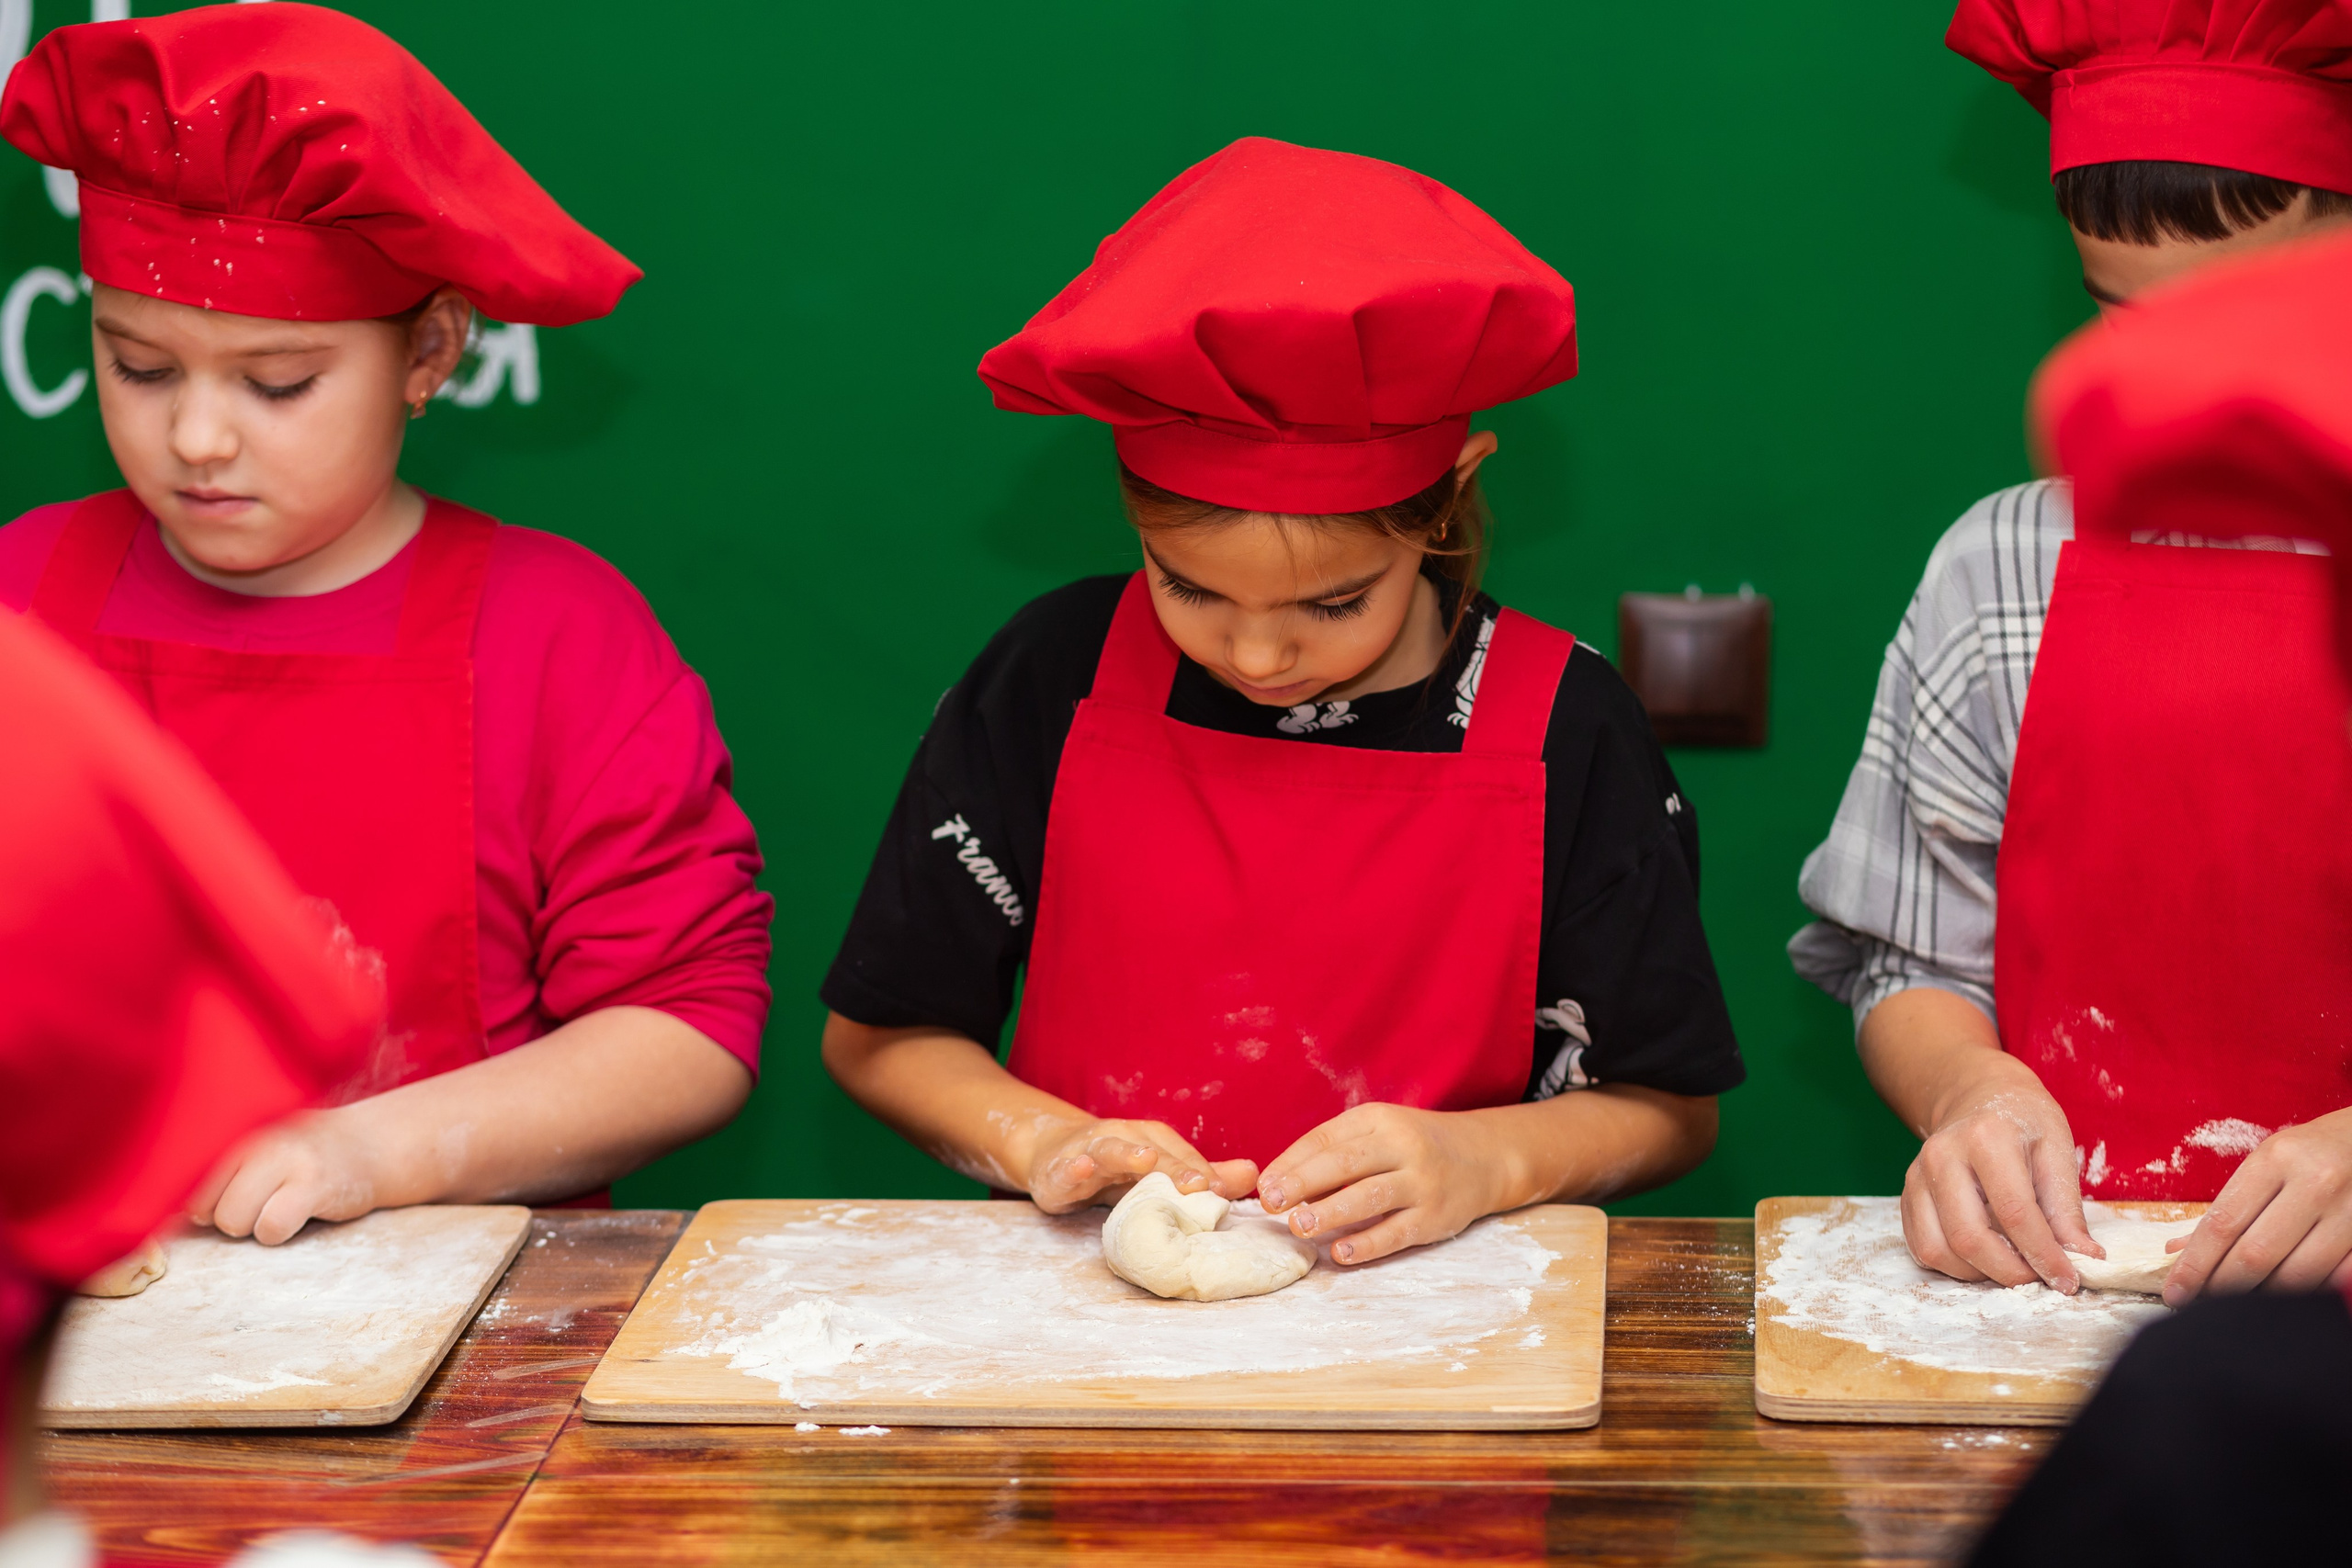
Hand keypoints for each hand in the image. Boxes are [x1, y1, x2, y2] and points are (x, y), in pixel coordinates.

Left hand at [188, 1109, 383, 1245]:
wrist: (369, 1144)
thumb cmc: (296, 1152)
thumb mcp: (251, 1142)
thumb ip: (208, 1165)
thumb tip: (162, 1209)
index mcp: (232, 1123)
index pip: (179, 1174)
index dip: (192, 1197)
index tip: (216, 1193)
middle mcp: (255, 1135)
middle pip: (202, 1206)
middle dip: (225, 1213)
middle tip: (259, 1196)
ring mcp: (286, 1158)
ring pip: (232, 1221)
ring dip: (253, 1224)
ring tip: (278, 1202)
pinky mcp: (314, 1185)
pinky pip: (271, 1228)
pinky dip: (279, 1232)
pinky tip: (297, 1212)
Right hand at [1019, 1116, 1256, 1215]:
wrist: (1051, 1155)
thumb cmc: (1115, 1169)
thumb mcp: (1157, 1173)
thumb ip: (1204, 1176)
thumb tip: (1254, 1174)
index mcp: (1150, 1140)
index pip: (1181, 1154)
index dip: (1203, 1171)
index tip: (1225, 1190)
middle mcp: (1122, 1138)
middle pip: (1152, 1150)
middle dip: (1175, 1166)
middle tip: (1199, 1184)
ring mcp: (1088, 1151)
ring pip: (1109, 1150)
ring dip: (1127, 1154)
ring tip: (1145, 1160)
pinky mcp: (1058, 1171)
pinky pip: (1065, 1169)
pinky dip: (1072, 1168)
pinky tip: (1080, 1169)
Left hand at [1257, 1103, 1514, 1265]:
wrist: (1484, 1157)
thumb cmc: (1414, 1146)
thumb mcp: (1379, 1133)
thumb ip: (1336, 1153)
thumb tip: (1282, 1183)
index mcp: (1379, 1120)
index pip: (1326, 1138)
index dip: (1291, 1162)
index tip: (1264, 1184)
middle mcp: (1402, 1146)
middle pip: (1345, 1163)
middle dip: (1303, 1183)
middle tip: (1272, 1203)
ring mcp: (1421, 1183)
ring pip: (1369, 1197)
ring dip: (1330, 1212)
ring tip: (1298, 1226)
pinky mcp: (1435, 1217)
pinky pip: (1396, 1233)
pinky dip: (1366, 1244)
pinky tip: (1339, 1253)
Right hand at [1900, 1069, 2097, 1291]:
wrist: (1975, 1096)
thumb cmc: (2022, 1122)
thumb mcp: (2057, 1149)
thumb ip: (2067, 1208)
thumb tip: (2084, 1258)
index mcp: (1986, 1137)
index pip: (2015, 1212)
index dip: (2043, 1255)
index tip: (2067, 1281)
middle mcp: (1942, 1156)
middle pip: (1968, 1236)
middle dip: (2009, 1273)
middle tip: (2039, 1278)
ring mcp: (1917, 1176)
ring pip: (1938, 1249)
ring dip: (1979, 1273)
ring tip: (2012, 1265)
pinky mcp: (1907, 1195)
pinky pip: (1922, 1247)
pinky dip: (1954, 1266)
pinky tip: (1983, 1256)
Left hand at [2161, 1106, 2351, 1305]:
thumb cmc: (2311, 1152)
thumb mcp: (2266, 1163)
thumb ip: (2227, 1207)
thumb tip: (2178, 1251)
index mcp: (2275, 1160)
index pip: (2222, 1224)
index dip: (2194, 1266)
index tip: (2175, 1293)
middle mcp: (2314, 1183)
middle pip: (2255, 1256)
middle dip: (2222, 1287)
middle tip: (2204, 1301)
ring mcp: (2349, 1210)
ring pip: (2297, 1276)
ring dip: (2262, 1295)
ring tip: (2243, 1296)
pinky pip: (2334, 1280)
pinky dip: (2305, 1294)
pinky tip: (2286, 1291)